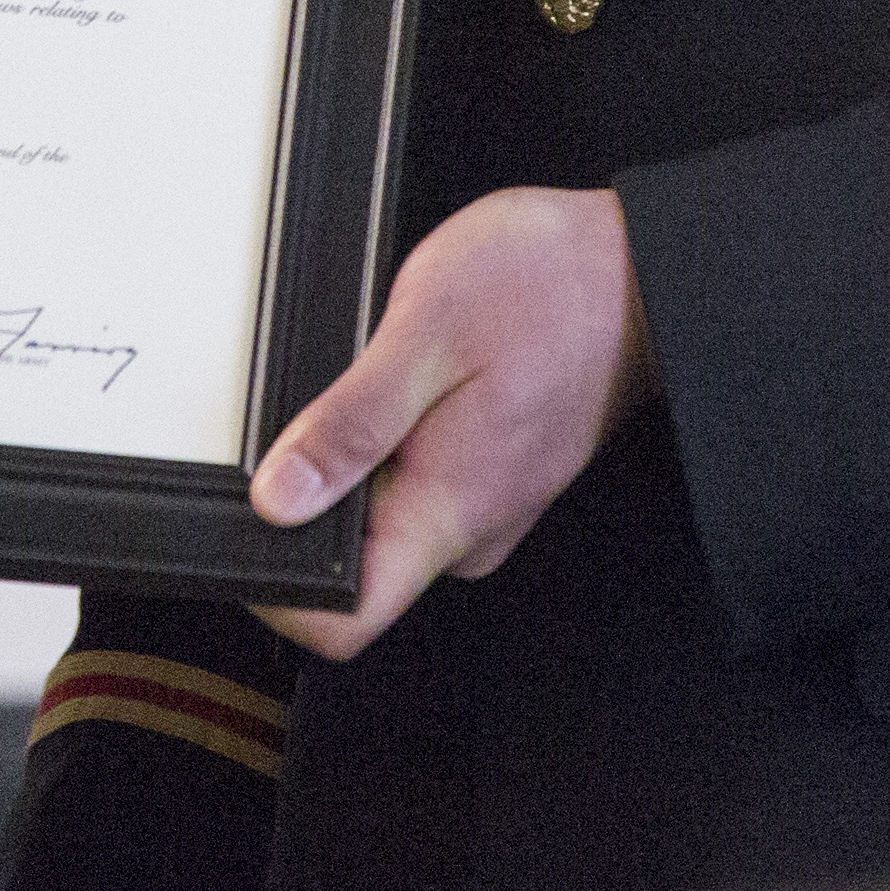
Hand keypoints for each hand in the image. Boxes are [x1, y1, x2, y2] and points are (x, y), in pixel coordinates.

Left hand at [244, 186, 650, 664]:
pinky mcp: (496, 472)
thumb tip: (278, 498)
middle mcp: (471, 528)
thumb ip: (350, 425)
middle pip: (358, 565)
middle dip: (319, 494)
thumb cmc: (547, 287)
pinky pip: (424, 481)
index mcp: (448, 511)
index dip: (279, 595)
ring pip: (389, 515)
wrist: (641, 269)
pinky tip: (417, 375)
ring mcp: (488, 503)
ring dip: (363, 454)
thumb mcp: (424, 332)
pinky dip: (400, 437)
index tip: (248, 528)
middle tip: (327, 404)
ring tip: (387, 373)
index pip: (347, 621)